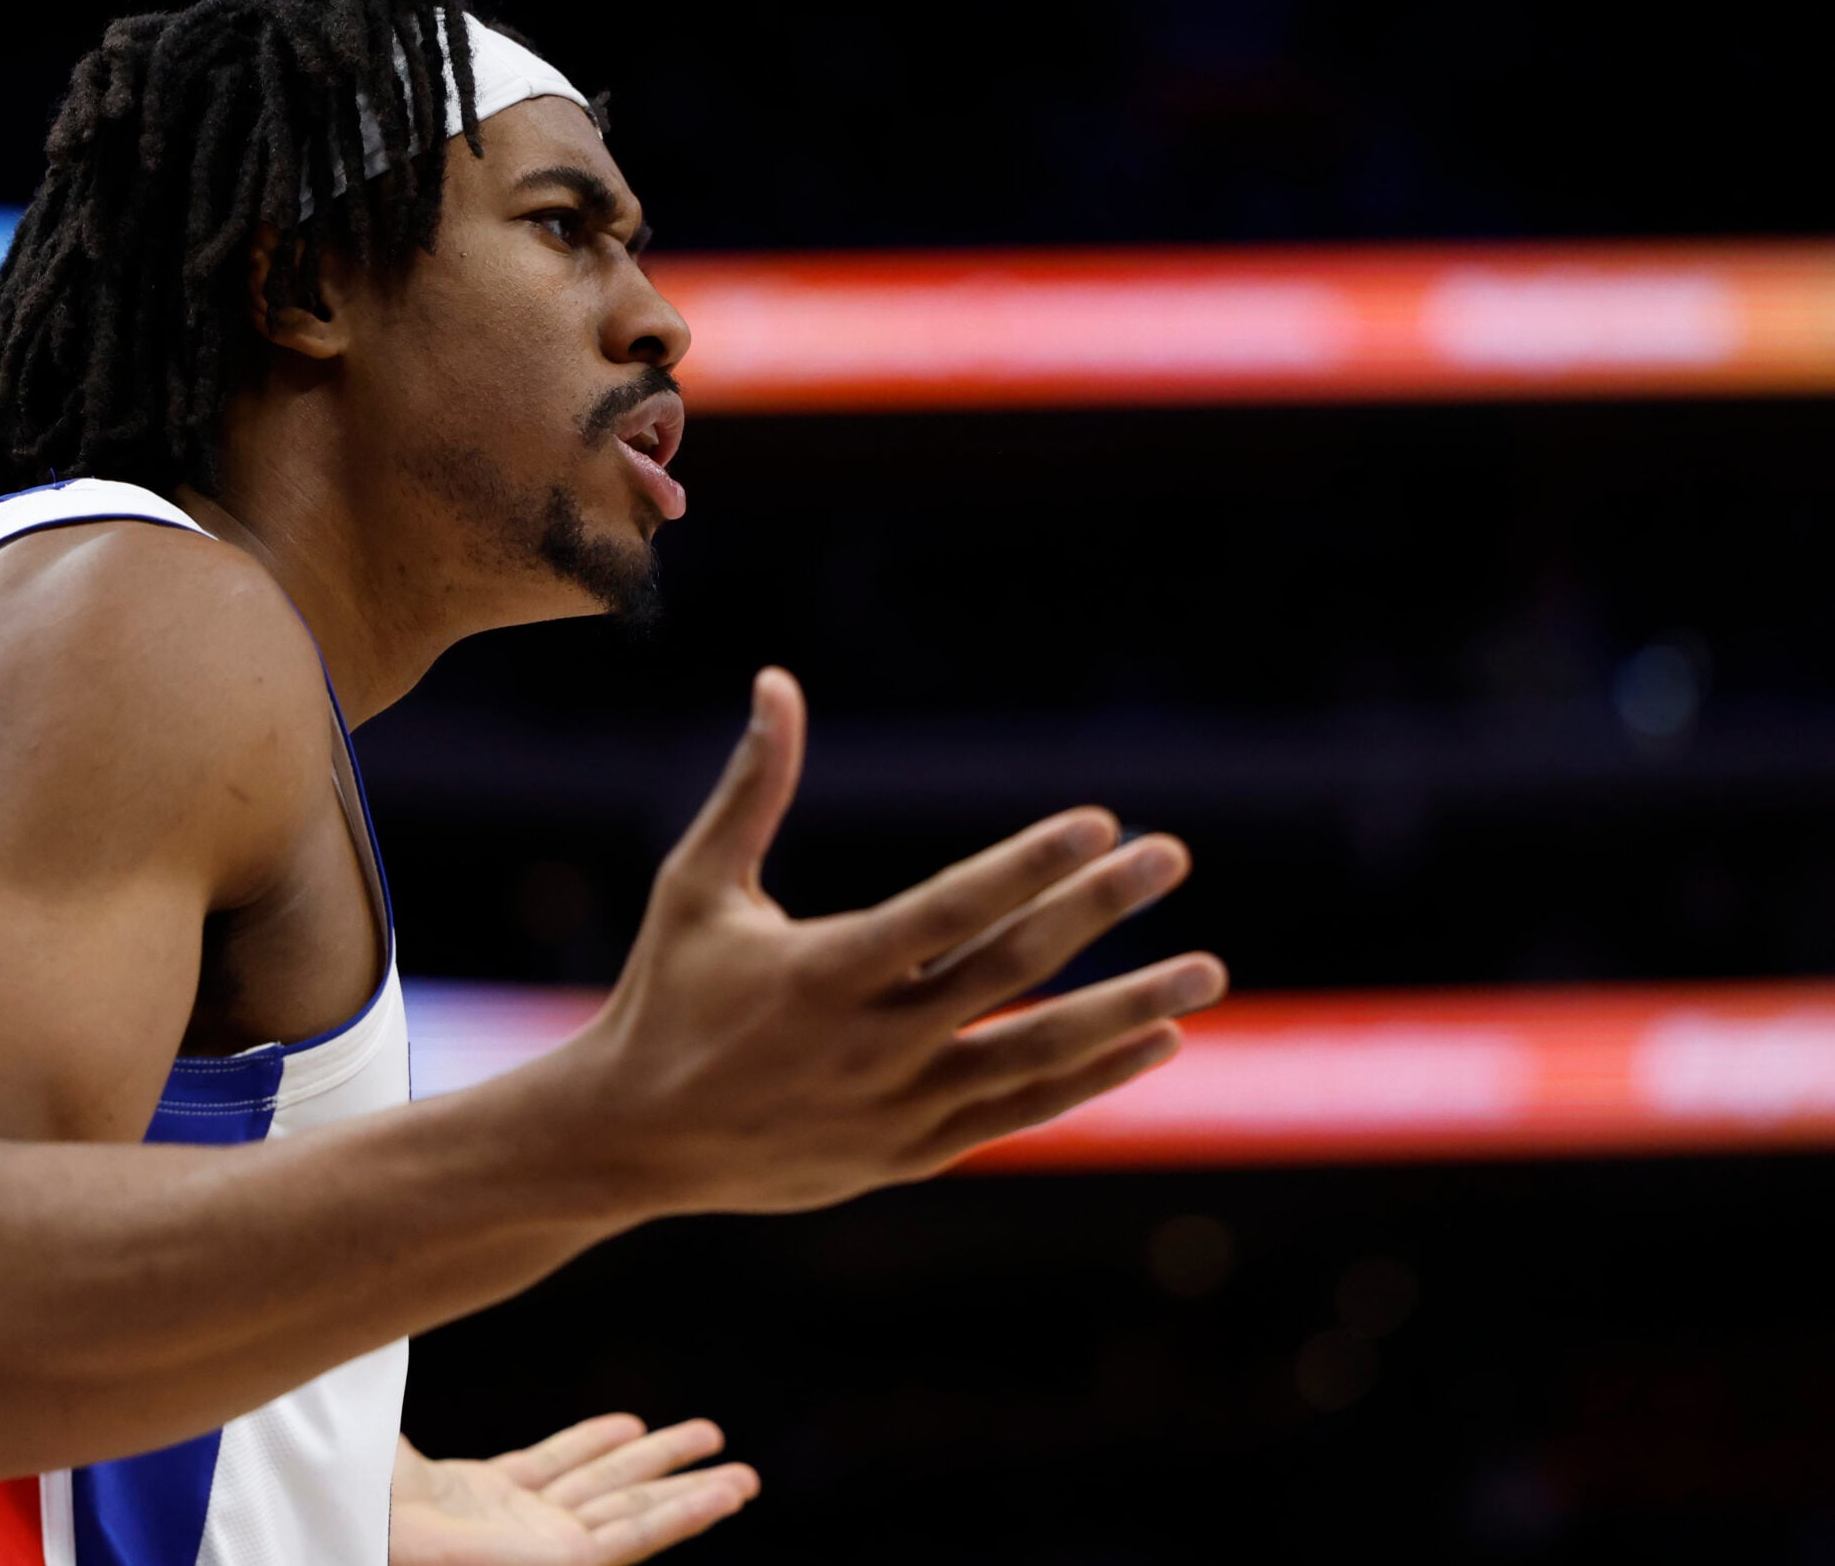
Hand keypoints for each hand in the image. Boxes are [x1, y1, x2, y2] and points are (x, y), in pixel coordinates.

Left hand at [390, 1416, 757, 1565]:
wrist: (368, 1535)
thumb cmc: (361, 1501)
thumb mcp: (383, 1447)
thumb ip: (385, 1409)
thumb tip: (359, 1334)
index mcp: (476, 1500)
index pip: (549, 1470)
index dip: (589, 1446)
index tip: (629, 1424)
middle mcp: (519, 1526)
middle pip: (605, 1492)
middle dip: (660, 1468)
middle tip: (710, 1438)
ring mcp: (546, 1548)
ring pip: (634, 1516)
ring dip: (690, 1493)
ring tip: (742, 1477)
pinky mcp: (567, 1565)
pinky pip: (637, 1539)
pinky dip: (685, 1516)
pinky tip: (724, 1496)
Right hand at [559, 667, 1225, 1215]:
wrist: (631, 1141)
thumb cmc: (665, 995)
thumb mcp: (697, 885)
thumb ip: (753, 787)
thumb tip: (776, 682)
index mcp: (820, 970)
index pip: (948, 909)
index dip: (1027, 865)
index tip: (1100, 821)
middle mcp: (869, 1043)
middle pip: (1010, 971)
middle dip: (1099, 912)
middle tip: (1173, 856)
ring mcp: (896, 1107)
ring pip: (1035, 1054)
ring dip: (1127, 1010)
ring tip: (1204, 971)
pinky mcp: (910, 1153)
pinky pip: (1019, 1113)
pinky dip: (1090, 1080)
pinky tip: (1154, 1041)